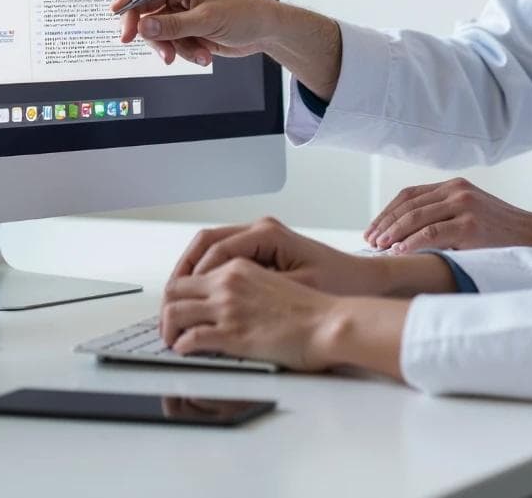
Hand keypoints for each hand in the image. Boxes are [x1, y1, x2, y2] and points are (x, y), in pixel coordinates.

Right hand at [112, 0, 280, 66]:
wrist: (264, 30)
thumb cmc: (245, 12)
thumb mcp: (208, 19)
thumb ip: (173, 25)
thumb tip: (144, 27)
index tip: (117, 13)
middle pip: (143, 12)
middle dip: (153, 35)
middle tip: (161, 52)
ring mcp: (178, 13)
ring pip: (156, 34)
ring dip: (176, 48)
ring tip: (199, 54)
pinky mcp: (183, 31)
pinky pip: (170, 45)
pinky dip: (185, 53)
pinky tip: (204, 55)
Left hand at [160, 259, 342, 370]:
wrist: (330, 323)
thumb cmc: (310, 309)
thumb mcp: (272, 283)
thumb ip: (245, 286)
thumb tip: (227, 302)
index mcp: (239, 267)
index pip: (191, 273)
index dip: (177, 292)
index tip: (178, 307)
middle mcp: (228, 283)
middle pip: (174, 290)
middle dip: (165, 309)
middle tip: (168, 326)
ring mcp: (228, 307)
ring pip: (173, 313)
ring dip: (167, 330)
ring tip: (172, 342)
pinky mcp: (232, 334)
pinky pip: (190, 339)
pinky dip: (181, 346)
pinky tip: (185, 352)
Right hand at [169, 216, 381, 295]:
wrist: (363, 281)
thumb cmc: (337, 284)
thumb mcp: (294, 290)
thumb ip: (254, 292)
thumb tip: (216, 299)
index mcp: (266, 233)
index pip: (213, 250)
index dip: (191, 277)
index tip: (178, 302)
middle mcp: (260, 229)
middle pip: (205, 242)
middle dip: (183, 272)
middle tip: (168, 302)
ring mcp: (260, 236)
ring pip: (210, 247)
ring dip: (191, 272)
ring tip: (177, 301)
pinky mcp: (262, 249)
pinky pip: (223, 256)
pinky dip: (207, 273)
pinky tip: (200, 296)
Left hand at [365, 178, 531, 252]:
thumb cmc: (501, 232)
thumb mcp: (470, 214)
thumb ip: (443, 216)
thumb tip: (403, 236)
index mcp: (454, 185)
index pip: (409, 195)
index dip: (387, 212)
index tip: (373, 230)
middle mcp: (457, 190)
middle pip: (408, 204)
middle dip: (385, 224)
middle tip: (370, 241)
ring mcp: (464, 206)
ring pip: (416, 216)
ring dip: (393, 233)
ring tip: (379, 247)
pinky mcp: (471, 225)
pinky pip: (432, 232)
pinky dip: (411, 242)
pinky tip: (399, 250)